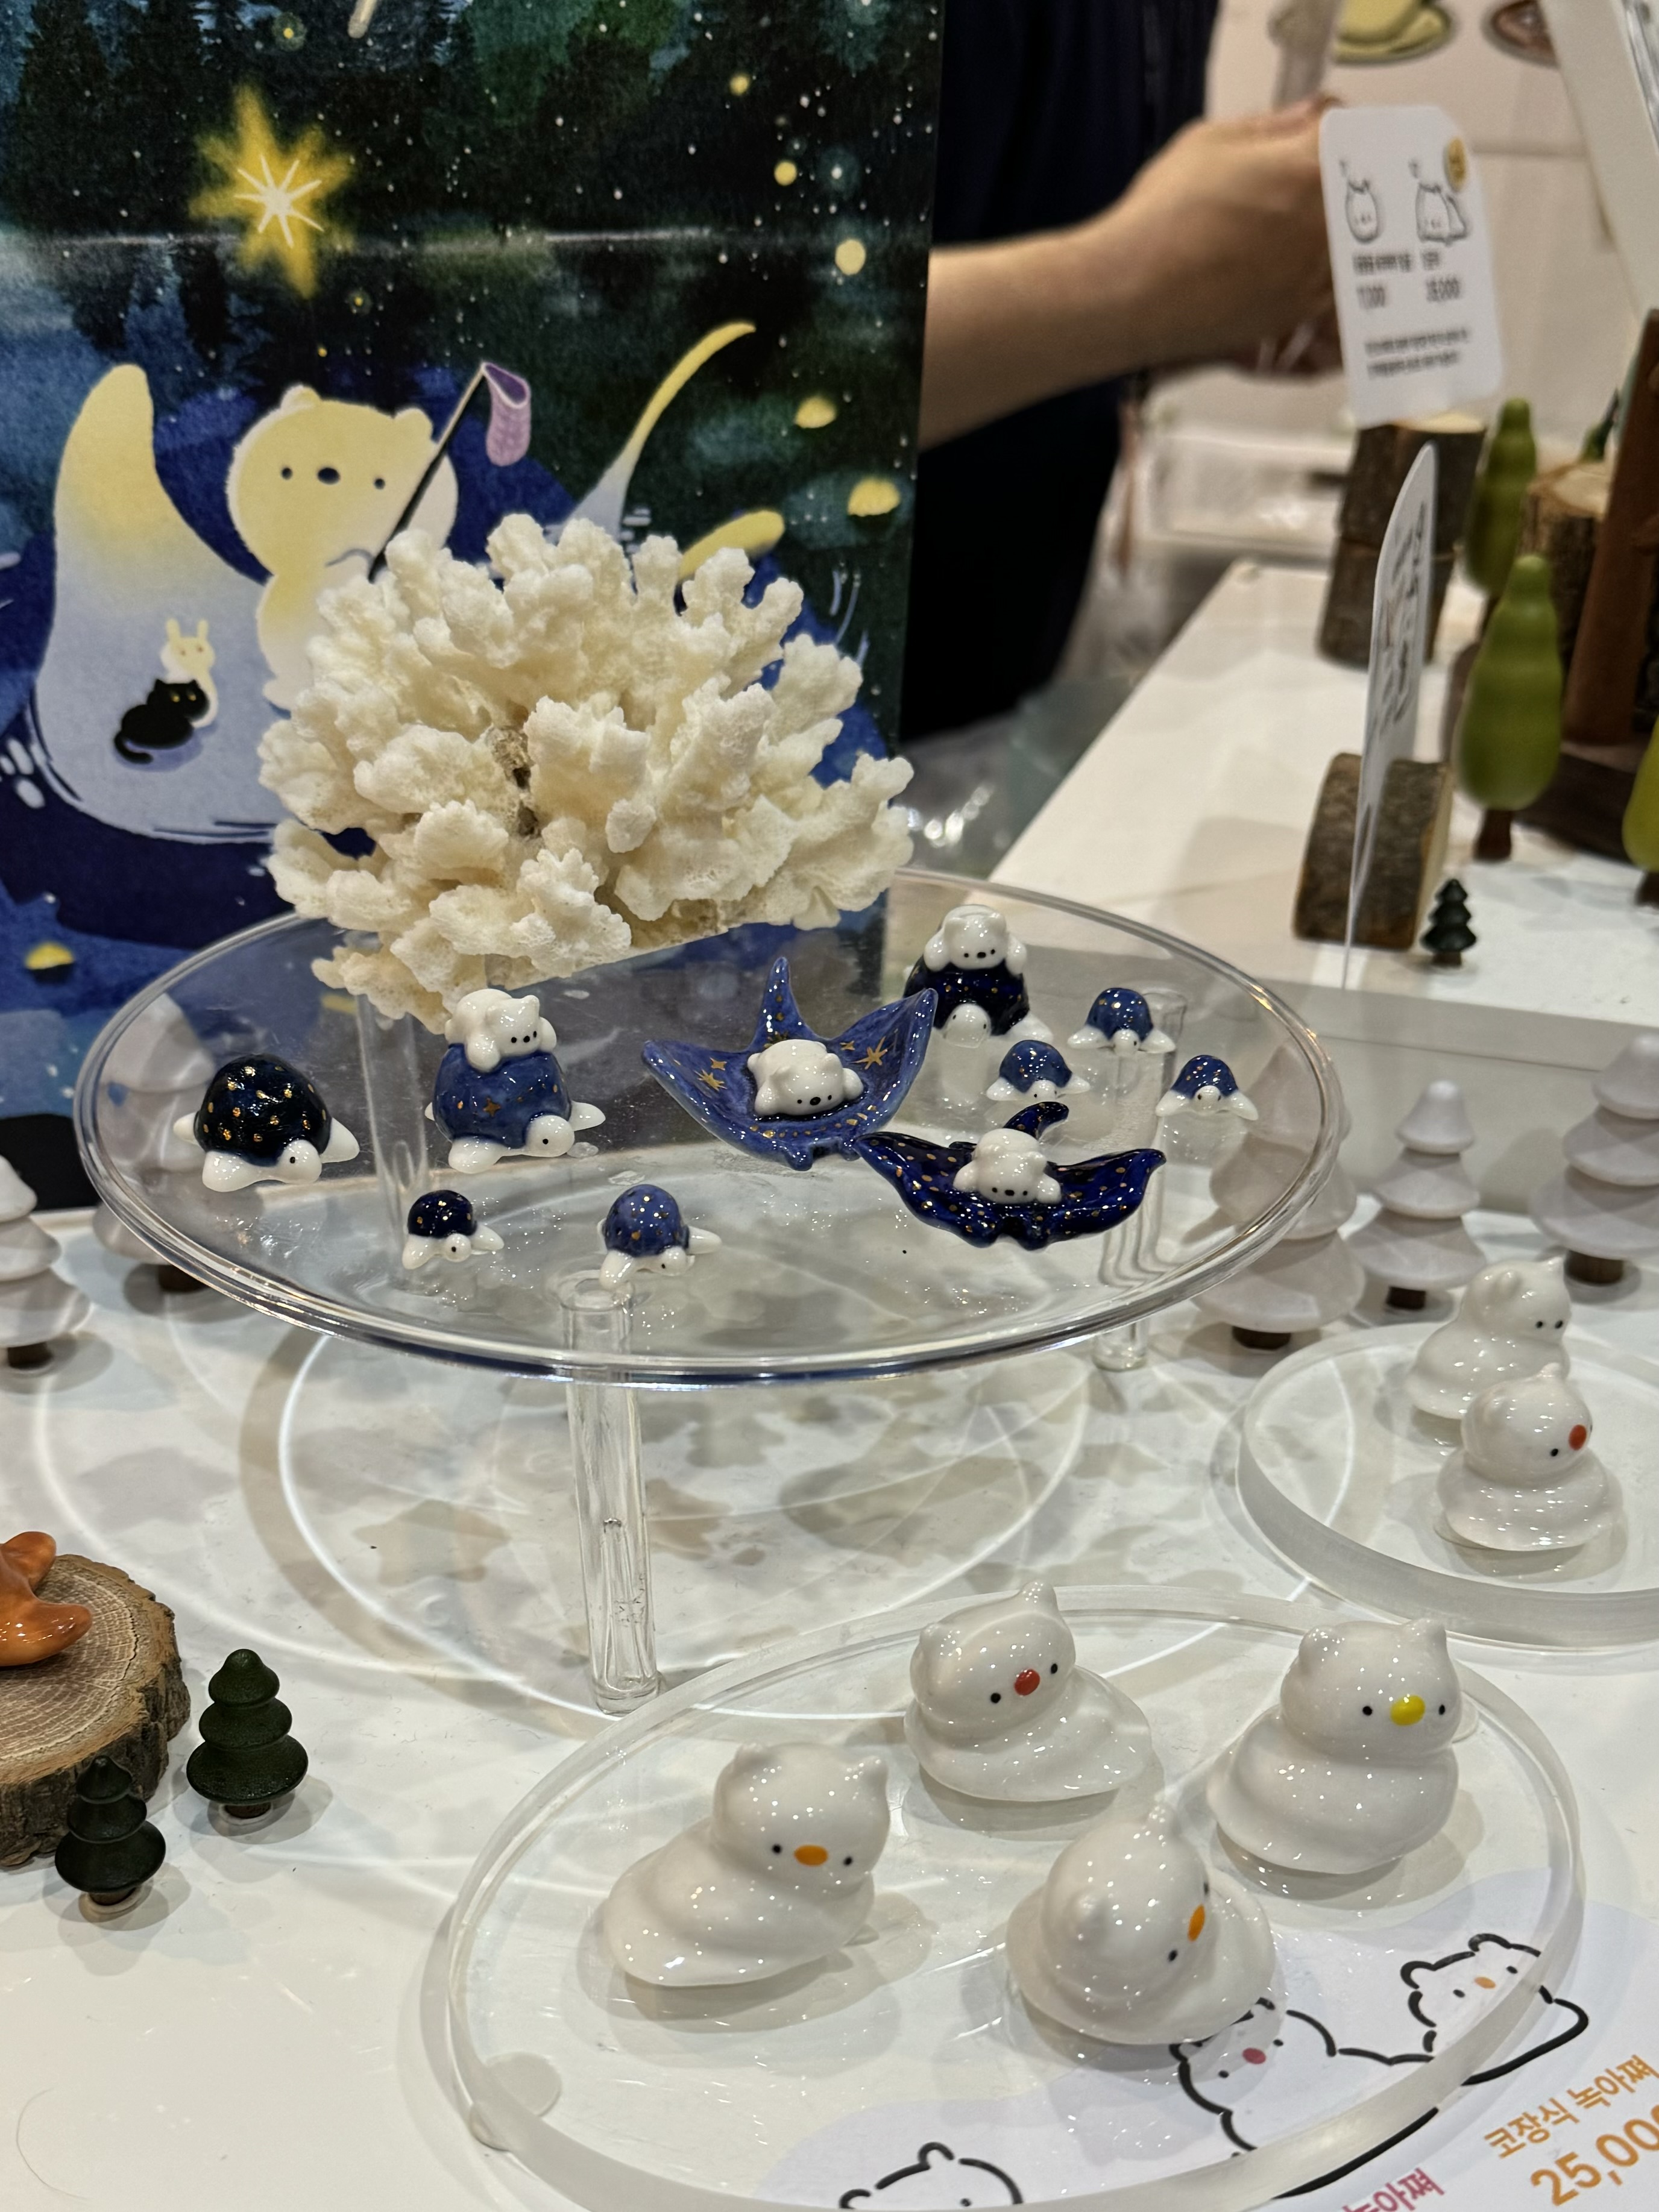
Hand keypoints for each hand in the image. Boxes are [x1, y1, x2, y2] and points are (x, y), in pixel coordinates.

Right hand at [1089, 103, 1335, 371]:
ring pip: (1353, 242)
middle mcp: (1325, 222)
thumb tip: (1306, 119)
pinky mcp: (1299, 312)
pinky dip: (1319, 272)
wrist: (1134, 294)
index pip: (1350, 130)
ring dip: (1335, 230)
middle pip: (1358, 189)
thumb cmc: (1164, 216)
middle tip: (1309, 179)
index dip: (1332, 127)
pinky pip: (1331, 286)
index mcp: (1309, 167)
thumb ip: (1271, 128)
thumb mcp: (1209, 143)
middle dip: (1338, 179)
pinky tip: (1290, 266)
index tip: (1316, 132)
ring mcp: (1316, 273)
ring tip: (1299, 227)